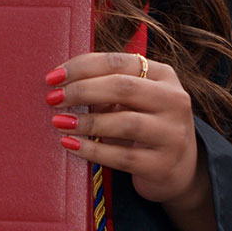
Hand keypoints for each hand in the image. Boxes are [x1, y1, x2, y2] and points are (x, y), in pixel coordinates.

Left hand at [46, 51, 201, 207]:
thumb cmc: (145, 123)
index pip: (118, 62)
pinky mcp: (163, 165)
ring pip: (125, 123)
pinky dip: (92, 150)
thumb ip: (106, 84)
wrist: (179, 168)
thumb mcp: (134, 98)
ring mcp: (173, 134)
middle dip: (82, 91)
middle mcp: (174, 101)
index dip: (82, 67)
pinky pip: (123, 157)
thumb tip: (60, 82)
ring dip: (86, 121)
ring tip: (59, 122)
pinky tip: (70, 144)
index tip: (53, 77)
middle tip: (52, 98)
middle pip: (123, 88)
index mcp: (164, 75)